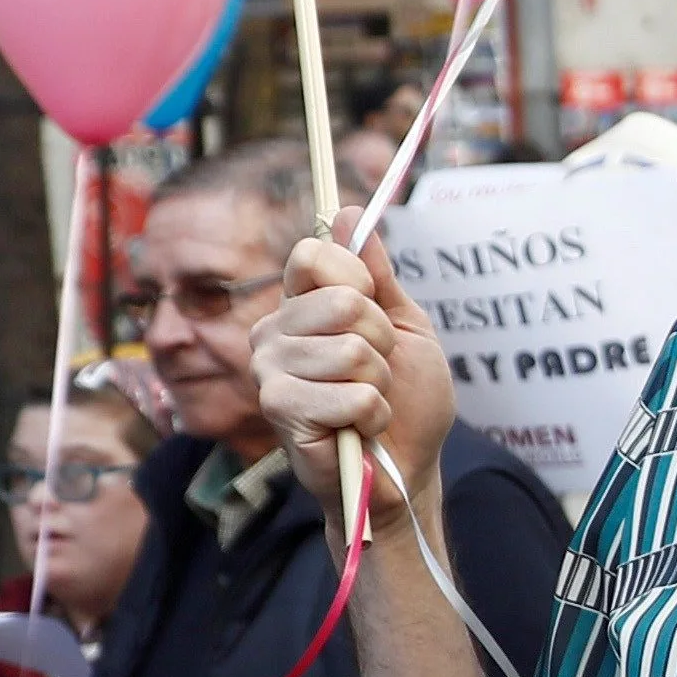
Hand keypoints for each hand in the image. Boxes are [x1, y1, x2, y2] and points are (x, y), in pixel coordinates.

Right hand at [254, 234, 455, 510]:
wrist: (407, 465)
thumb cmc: (407, 398)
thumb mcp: (406, 326)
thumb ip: (379, 274)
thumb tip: (350, 212)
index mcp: (301, 305)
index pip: (313, 255)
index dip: (359, 281)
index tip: (374, 312)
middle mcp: (273, 331)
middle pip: (343, 302)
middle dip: (382, 340)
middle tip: (376, 369)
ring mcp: (269, 370)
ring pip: (352, 351)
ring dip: (379, 383)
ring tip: (366, 402)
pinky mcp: (279, 409)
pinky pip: (352, 395)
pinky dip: (373, 414)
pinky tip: (357, 428)